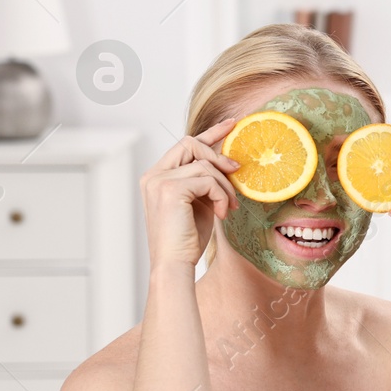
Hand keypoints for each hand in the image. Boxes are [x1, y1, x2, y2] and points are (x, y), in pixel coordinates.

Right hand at [140, 119, 239, 268]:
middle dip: (219, 156)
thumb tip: (229, 163)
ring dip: (225, 186)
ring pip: (205, 165)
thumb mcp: (199, 203)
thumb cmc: (187, 239)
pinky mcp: (170, 189)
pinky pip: (208, 180)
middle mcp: (153, 175)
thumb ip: (205, 182)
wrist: (174, 265)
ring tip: (229, 206)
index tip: (232, 125)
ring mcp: (159, 181)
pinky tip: (221, 213)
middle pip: (191, 144)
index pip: (184, 144)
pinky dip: (221, 196)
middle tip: (238, 171)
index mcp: (156, 176)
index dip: (209, 132)